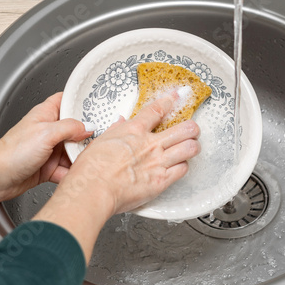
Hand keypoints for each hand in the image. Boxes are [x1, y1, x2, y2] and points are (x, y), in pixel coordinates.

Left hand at [0, 92, 91, 202]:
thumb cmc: (12, 152)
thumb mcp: (46, 133)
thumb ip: (70, 128)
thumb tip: (88, 127)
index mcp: (46, 114)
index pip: (67, 101)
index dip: (82, 102)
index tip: (100, 105)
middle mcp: (49, 131)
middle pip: (76, 129)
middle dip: (88, 135)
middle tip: (103, 138)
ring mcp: (49, 150)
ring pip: (73, 151)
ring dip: (82, 157)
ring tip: (94, 159)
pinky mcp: (48, 168)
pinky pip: (67, 170)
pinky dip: (74, 173)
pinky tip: (80, 175)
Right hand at [34, 91, 200, 262]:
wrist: (94, 189)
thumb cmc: (91, 169)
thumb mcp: (99, 141)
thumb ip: (115, 131)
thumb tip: (120, 123)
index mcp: (134, 131)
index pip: (158, 110)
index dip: (171, 100)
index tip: (179, 95)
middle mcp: (150, 144)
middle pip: (184, 129)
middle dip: (191, 127)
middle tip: (191, 129)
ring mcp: (158, 162)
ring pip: (190, 148)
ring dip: (193, 146)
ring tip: (191, 147)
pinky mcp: (161, 181)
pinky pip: (183, 169)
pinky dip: (184, 166)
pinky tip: (180, 166)